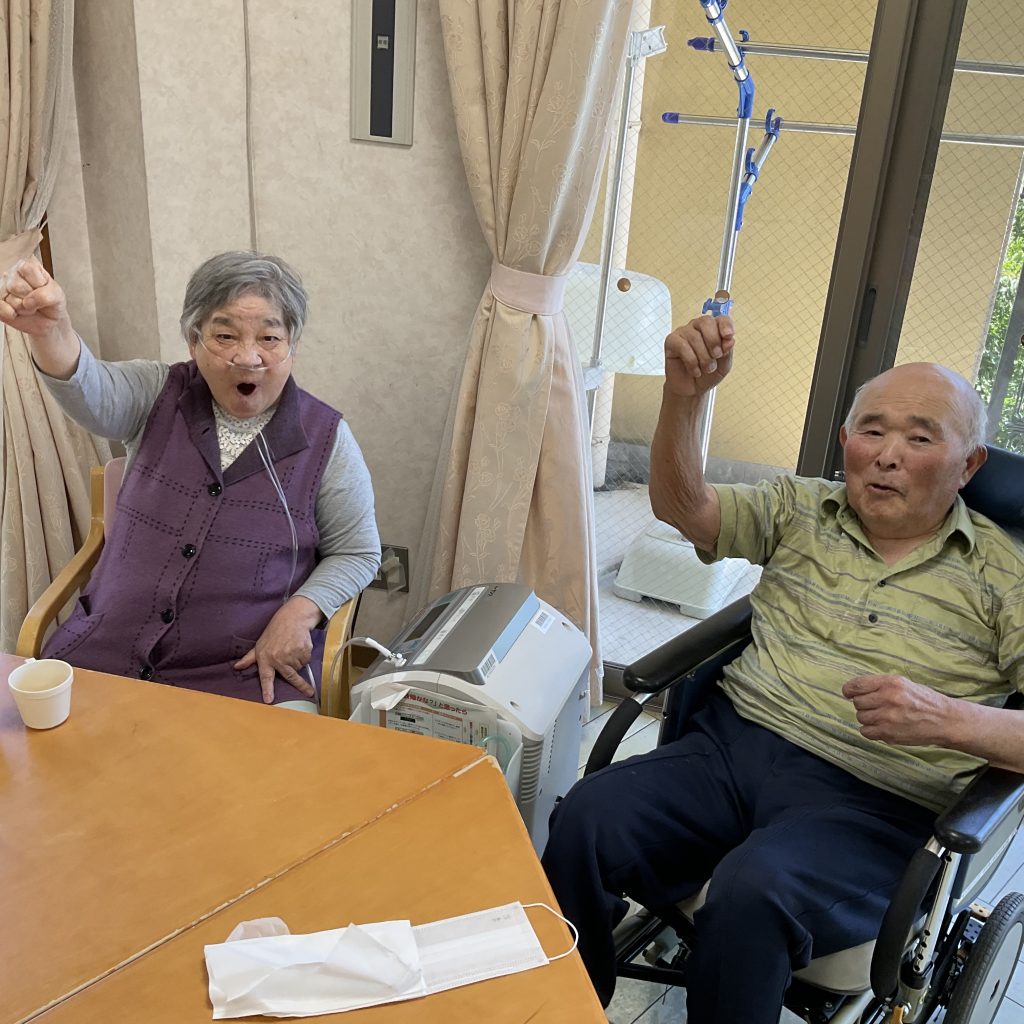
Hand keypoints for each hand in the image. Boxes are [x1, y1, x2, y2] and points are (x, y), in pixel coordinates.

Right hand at [0, 257, 70, 339]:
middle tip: (36, 300)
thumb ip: (46, 295)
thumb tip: (27, 301)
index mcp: (27, 267)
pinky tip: (17, 312)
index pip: (27, 269)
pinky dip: (11, 314)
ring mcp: (2, 288)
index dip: (38, 283)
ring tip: (29, 306)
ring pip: (10, 299)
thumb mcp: (58, 296)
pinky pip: (0, 308)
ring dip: (24, 308)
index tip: (44, 288)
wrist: (49, 321)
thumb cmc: (51, 303)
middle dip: (31, 298)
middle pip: (16, 285)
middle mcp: (11, 275)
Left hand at [234, 597, 320, 703]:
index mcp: (265, 658)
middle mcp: (279, 658)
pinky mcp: (303, 651)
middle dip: (301, 686)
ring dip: (298, 662)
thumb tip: (236, 667)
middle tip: (309, 692)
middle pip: (290, 677)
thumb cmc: (275, 632)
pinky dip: (304, 656)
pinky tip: (299, 646)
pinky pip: (306, 660)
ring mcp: (292, 655)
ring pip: (299, 667)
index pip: (265, 677)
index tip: (269, 700)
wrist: (292, 618)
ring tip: (293, 649)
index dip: (267, 689)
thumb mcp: (260, 644)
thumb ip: (249, 658)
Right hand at [664, 315, 734, 397]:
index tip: (728, 336)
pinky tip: (695, 371)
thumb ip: (728, 351)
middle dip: (713, 341)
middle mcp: (698, 327)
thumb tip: (730, 339)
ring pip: (694, 337)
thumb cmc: (708, 374)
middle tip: (716, 356)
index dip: (725, 325)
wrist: (692, 390)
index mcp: (713, 329)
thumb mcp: (724, 365)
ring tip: (706, 369)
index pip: (721, 319)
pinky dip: (691, 362)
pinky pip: (682, 346)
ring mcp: (683, 333)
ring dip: (703, 357)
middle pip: (706, 322)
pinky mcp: (671, 342)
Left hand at [842, 674, 958, 746]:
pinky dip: (871, 730)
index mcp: (891, 683)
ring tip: (883, 717)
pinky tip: (882, 727)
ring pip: (860, 717)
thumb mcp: (903, 683)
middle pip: (857, 703)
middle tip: (876, 706)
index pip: (857, 685)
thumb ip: (880, 685)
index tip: (848, 693)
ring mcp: (888, 717)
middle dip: (864, 705)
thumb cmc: (924, 700)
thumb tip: (854, 689)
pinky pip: (866, 732)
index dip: (849, 690)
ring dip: (868, 718)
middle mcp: (888, 698)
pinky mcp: (889, 734)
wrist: (945, 720)